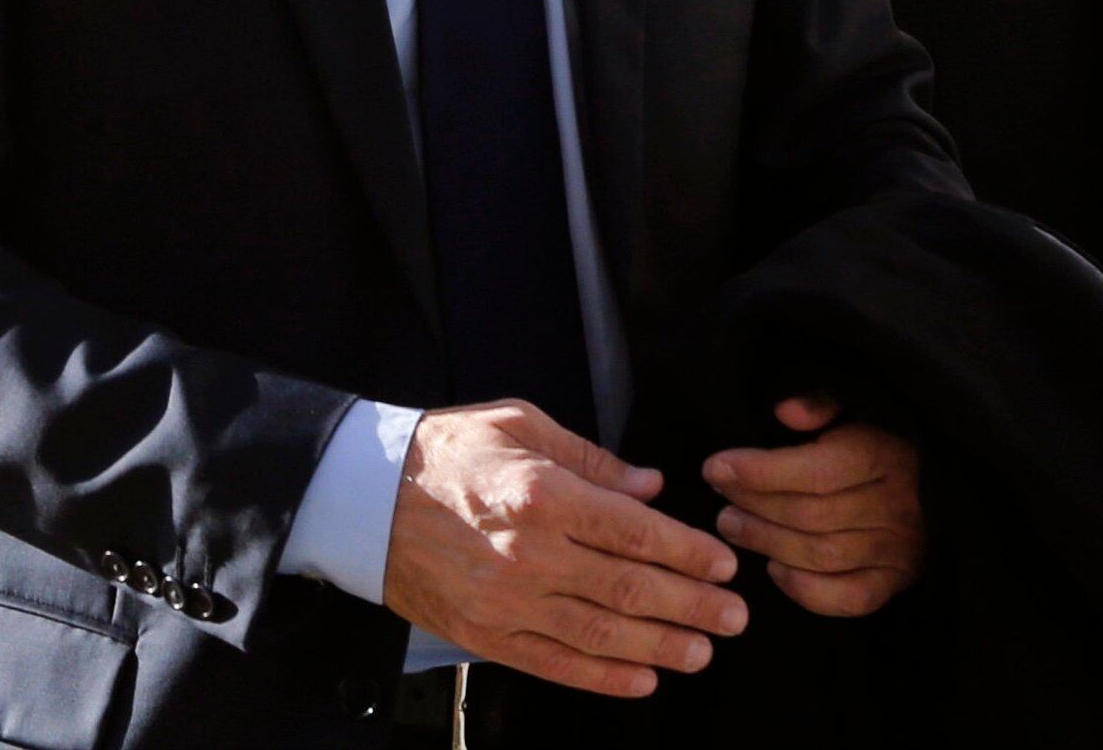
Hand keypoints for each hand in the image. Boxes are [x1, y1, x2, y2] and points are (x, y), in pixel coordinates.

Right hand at [383, 398, 746, 698]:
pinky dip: (602, 679)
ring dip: (659, 647)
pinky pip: (554, 665)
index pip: (635, 531)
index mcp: (544, 496)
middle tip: (734, 617)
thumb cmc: (450, 450)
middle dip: (691, 606)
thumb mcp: (524, 424)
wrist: (367, 498)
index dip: (688, 552)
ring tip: (701, 651)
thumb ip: (593, 458)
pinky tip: (641, 678)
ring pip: (599, 636)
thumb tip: (650, 486)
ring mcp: (506, 604)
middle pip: (628, 589)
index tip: (725, 564)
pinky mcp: (484, 637)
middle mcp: (530, 556)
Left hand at [703, 394, 923, 616]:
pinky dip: (804, 589)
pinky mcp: (895, 581)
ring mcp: (899, 549)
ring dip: (767, 542)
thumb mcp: (857, 406)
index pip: (816, 471)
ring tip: (731, 525)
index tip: (716, 466)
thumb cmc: (879, 437)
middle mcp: (897, 505)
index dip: (760, 471)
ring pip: (820, 554)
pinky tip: (773, 568)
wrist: (930, 482)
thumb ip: (822, 402)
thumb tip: (785, 411)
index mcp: (887, 454)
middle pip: (811, 514)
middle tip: (719, 498)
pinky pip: (845, 598)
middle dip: (755, 506)